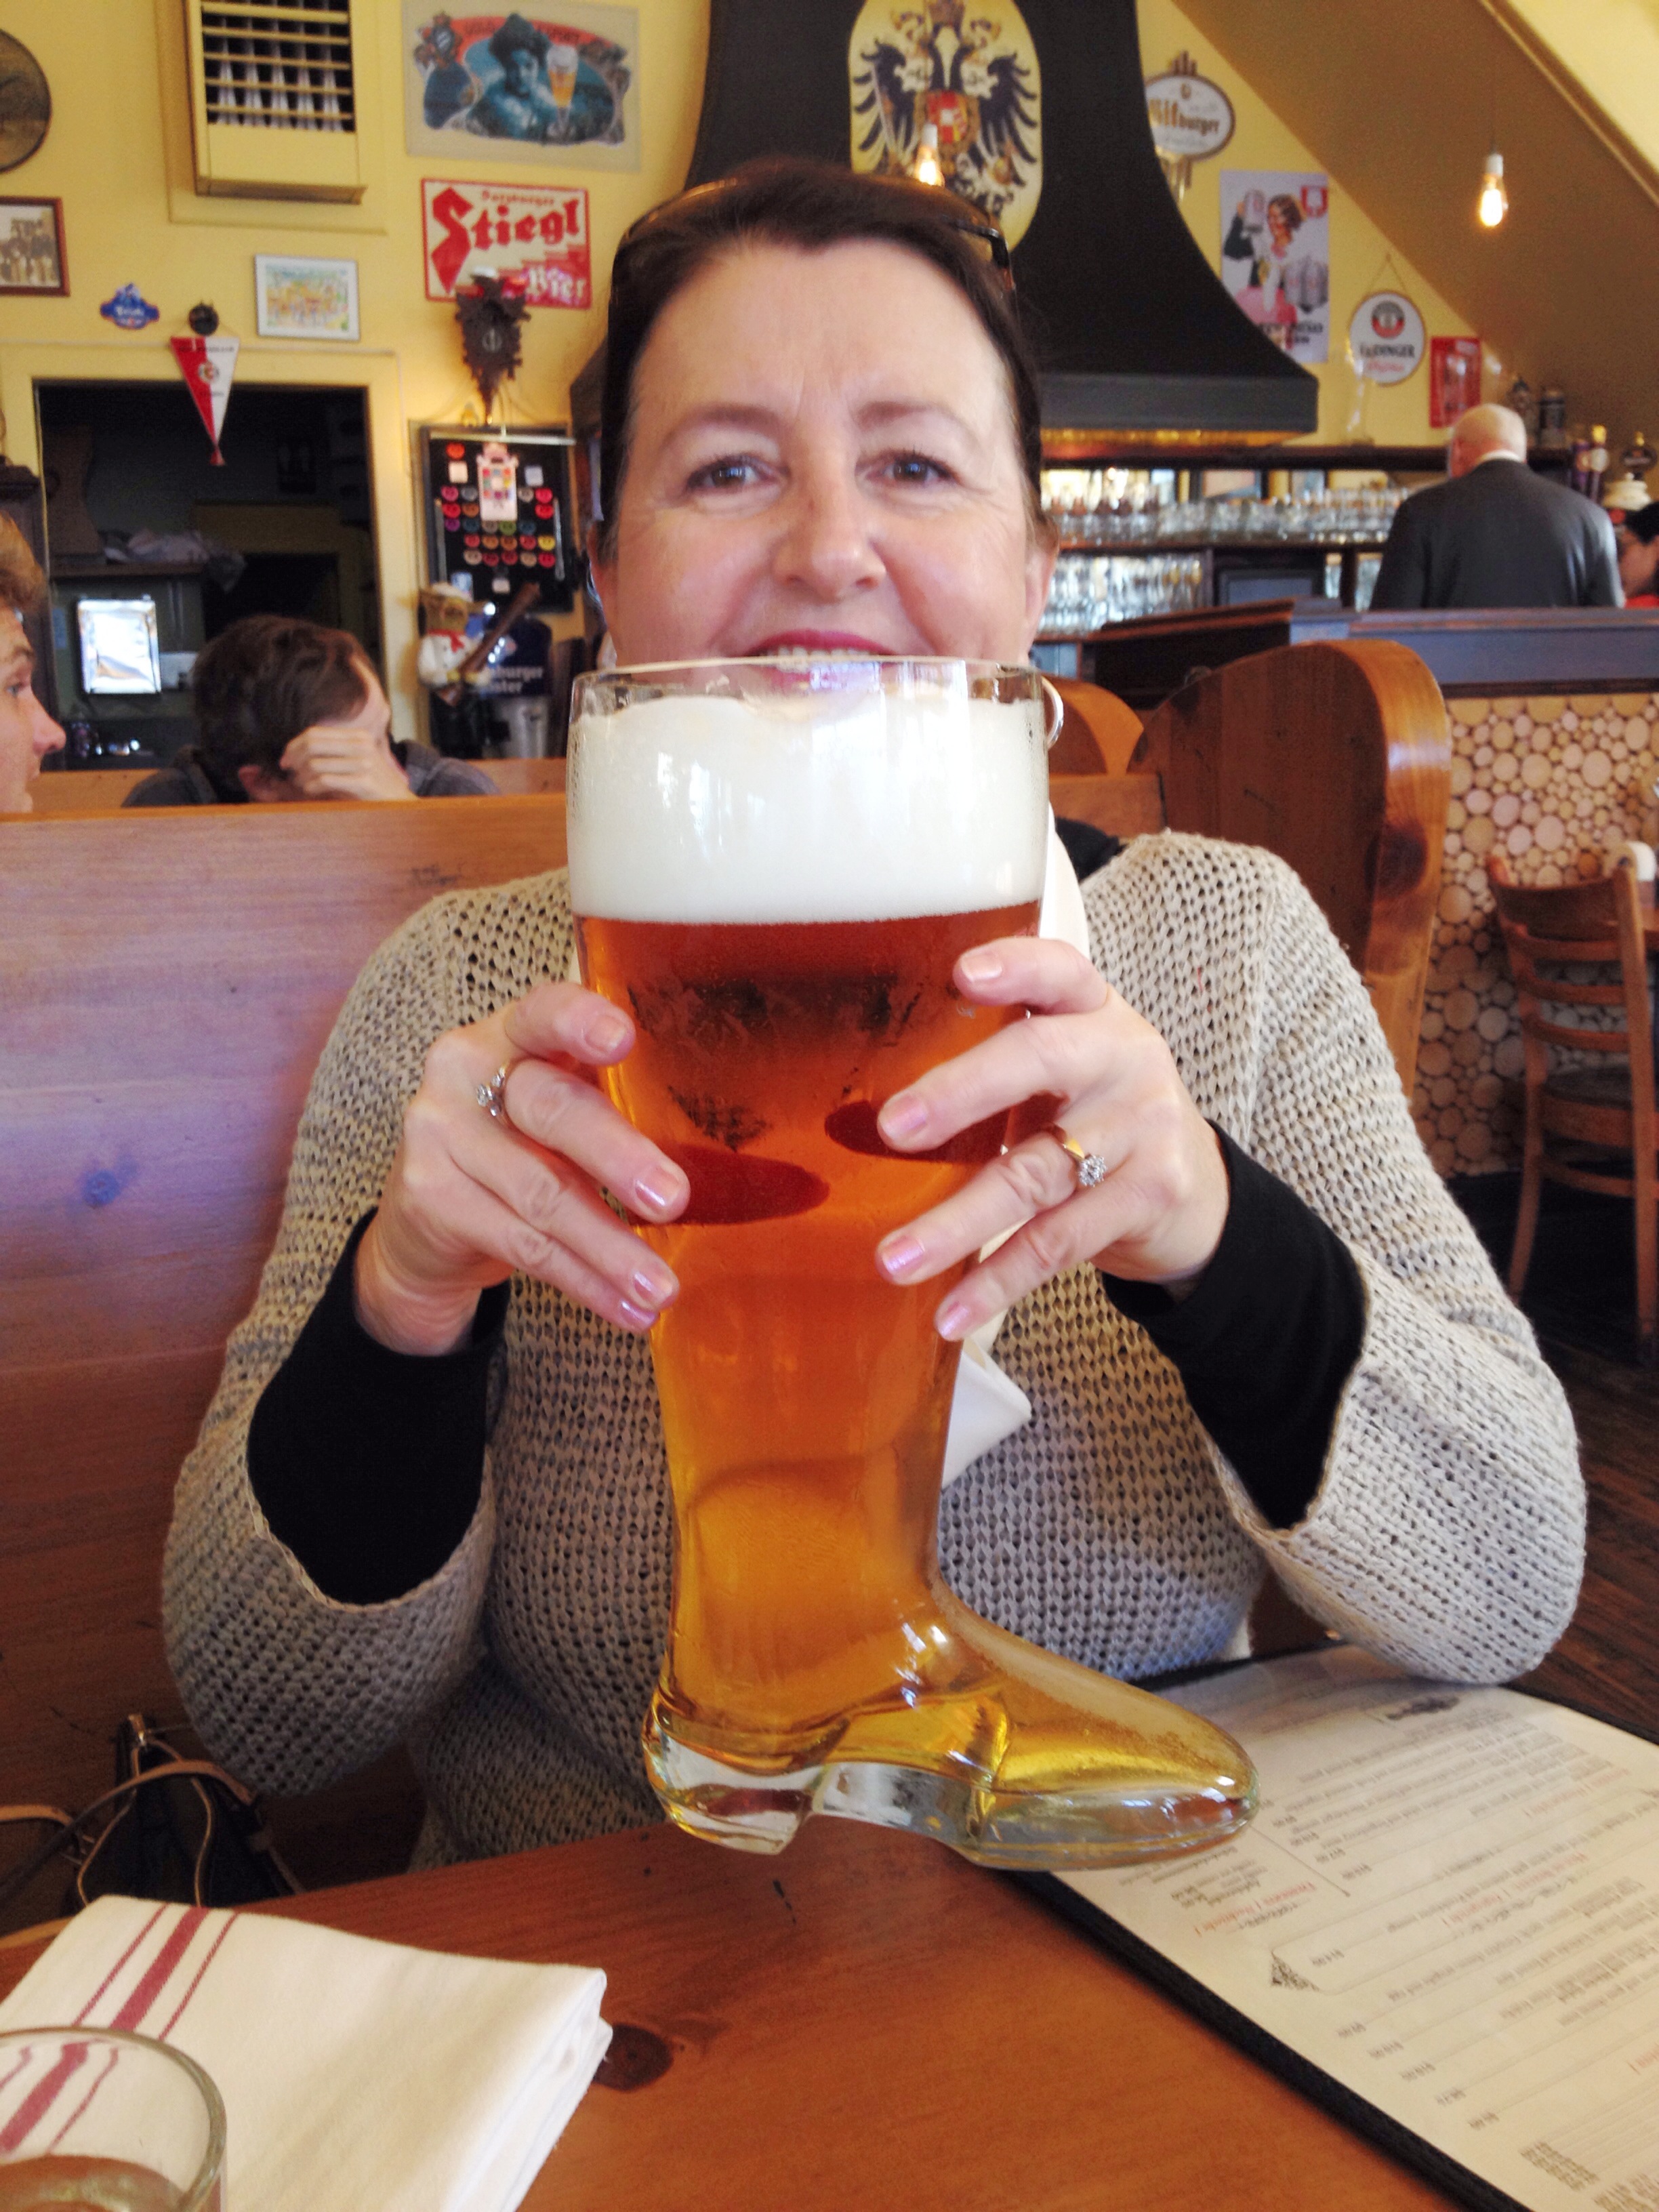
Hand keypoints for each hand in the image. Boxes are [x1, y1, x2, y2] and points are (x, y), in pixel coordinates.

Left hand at [279, 723, 416, 802]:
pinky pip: (326, 780)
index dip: (295, 744)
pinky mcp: (364, 781)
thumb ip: (334, 752)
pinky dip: (312, 786)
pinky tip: (310, 791)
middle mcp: (362, 745)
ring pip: (316, 763)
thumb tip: (297, 751)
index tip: (286, 758)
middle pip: (313, 744)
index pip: (316, 732)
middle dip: (294, 757)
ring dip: (302, 775)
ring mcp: (364, 762)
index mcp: (358, 736)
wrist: (400, 803)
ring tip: (300, 784)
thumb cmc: (373, 785)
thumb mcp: (356, 761)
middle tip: (288, 770)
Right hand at [354, 982, 688, 1354]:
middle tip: (673, 1199)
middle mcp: (463, 1072)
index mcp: (508, 1034)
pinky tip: (628, 1307)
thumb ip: (610, 1104)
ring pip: (542, 1196)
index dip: (579, 1021)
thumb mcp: (555, 1109)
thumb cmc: (519, 1145)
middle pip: (550, 1111)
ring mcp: (439, 1135)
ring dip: (611, 1248)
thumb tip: (719, 1159)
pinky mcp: (431, 1199)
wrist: (424, 1215)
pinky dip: (585, 1281)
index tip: (623, 1038)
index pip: (542, 1012)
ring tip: (663, 1286)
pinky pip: (524, 1246)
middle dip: (618, 1157)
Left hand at [872, 937, 1229, 1340]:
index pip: (1058, 970)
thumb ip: (992, 1063)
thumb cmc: (1094, 1115)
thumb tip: (855, 1116)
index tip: (962, 973)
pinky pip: (1058, 1241)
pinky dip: (998, 1281)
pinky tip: (951, 1312)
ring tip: (893, 1259)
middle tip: (893, 1128)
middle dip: (962, 1092)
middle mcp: (1123, 1056)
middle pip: (1041, 1061)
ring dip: (959, 1222)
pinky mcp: (1149, 1196)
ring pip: (1037, 1172)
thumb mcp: (1062, 1069)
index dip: (1014, 965)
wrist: (1196, 1192)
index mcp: (1092, 1011)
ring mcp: (1143, 1127)